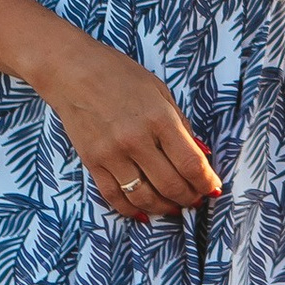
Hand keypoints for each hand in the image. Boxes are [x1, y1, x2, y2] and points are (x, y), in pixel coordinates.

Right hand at [36, 33, 223, 219]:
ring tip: (174, 207)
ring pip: (144, 197)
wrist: (72, 71)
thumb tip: (200, 155)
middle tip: (196, 198)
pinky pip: (114, 197)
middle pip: (171, 185)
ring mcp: (112, 154)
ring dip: (164, 208)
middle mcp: (136, 140)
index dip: (206, 182)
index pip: (191, 164)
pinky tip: (145, 212)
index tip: (212, 188)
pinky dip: (132, 210)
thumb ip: (181, 126)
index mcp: (159, 119)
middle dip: (189, 197)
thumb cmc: (120, 75)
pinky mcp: (92, 162)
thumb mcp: (160, 92)